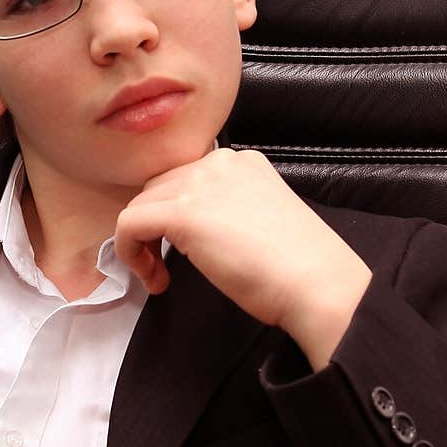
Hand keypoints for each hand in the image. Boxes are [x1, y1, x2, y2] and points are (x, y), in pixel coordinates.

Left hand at [114, 149, 371, 368]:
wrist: (316, 283)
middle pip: (158, 188)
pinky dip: (130, 253)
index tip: (182, 253)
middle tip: (165, 266)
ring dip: (141, 243)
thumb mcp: (260, 221)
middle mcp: (219, 163)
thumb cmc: (298, 268)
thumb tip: (197, 231)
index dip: (173, 216)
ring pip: (140, 205)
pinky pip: (130, 224)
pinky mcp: (183, 213)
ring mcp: (200, 184)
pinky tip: (154, 279)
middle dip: (153, 228)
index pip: (185, 179)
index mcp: (241, 163)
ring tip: (160, 277)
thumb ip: (227, 212)